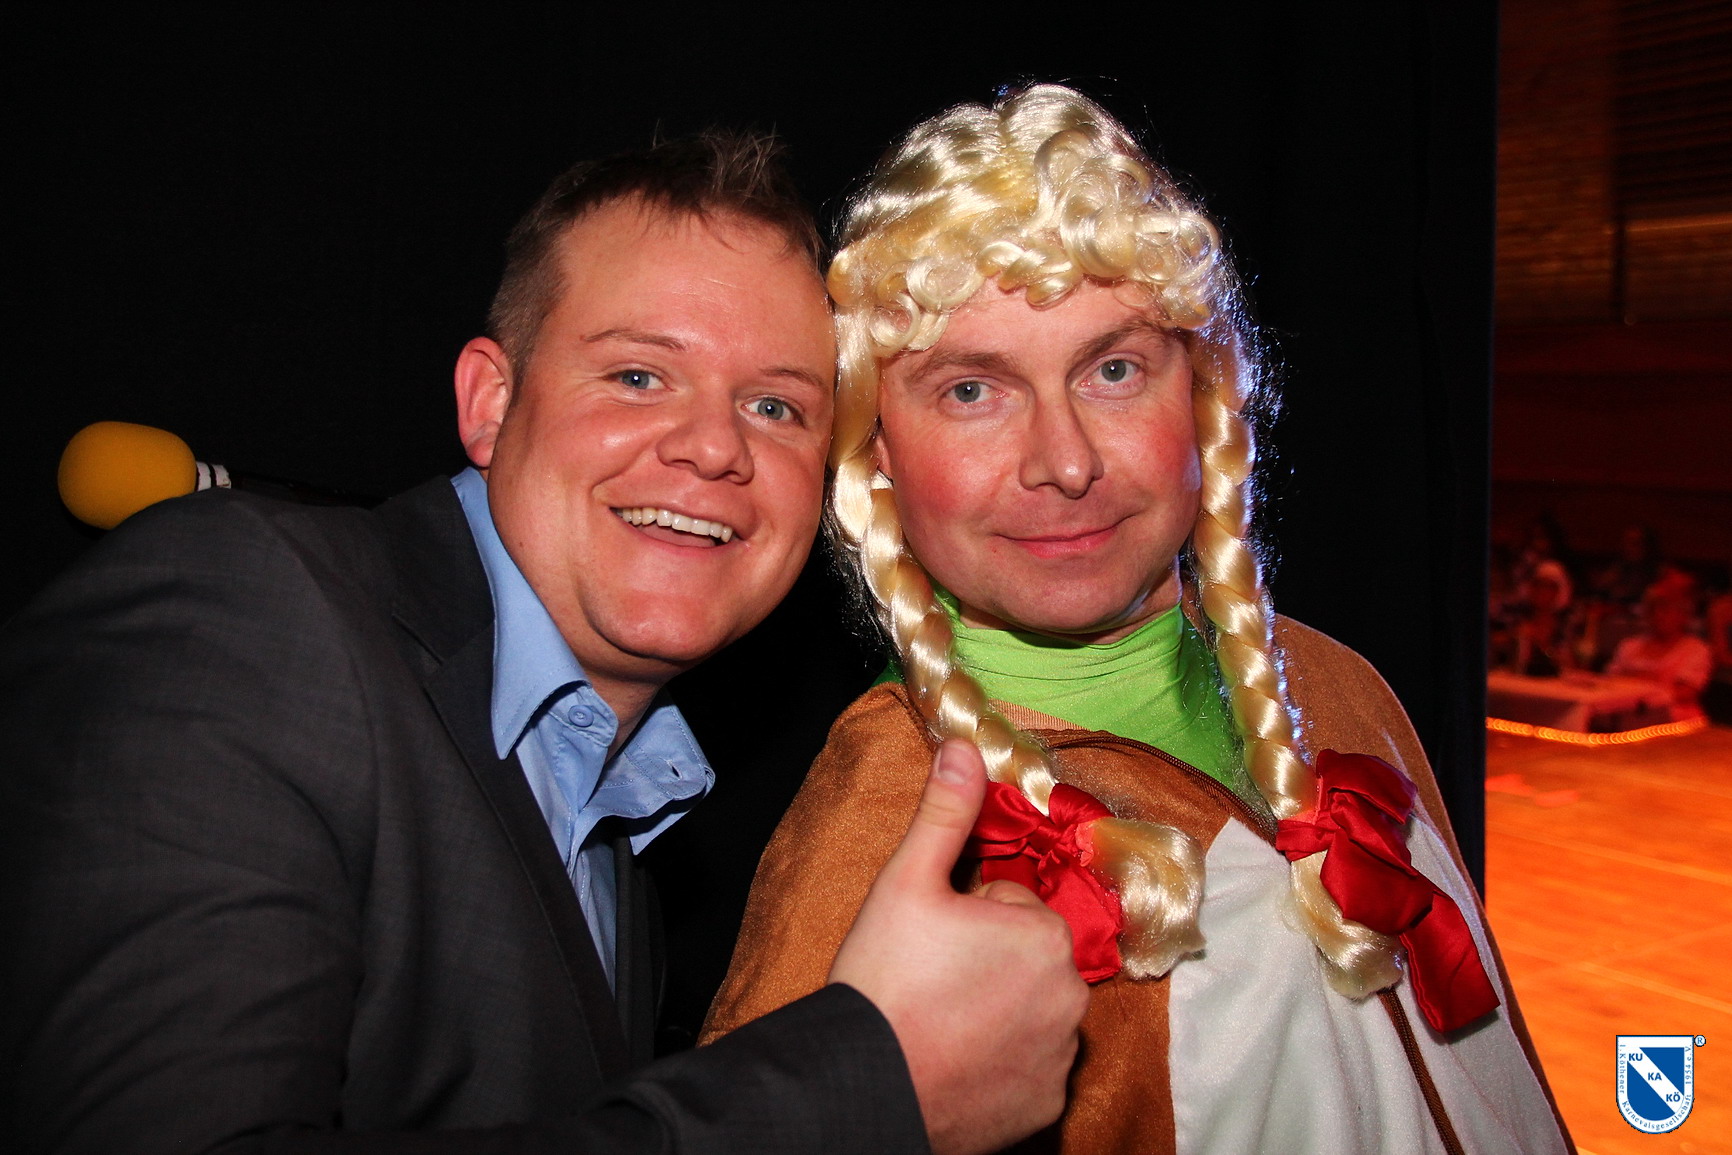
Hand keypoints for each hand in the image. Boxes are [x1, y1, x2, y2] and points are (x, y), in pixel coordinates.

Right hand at [829, 740, 1087, 1154]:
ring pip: (1031, 1009)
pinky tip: (956, 1062)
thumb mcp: (906, 882)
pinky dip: (1002, 1064)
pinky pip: (1031, 1067)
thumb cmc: (885, 981)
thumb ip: (944, 813)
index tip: (930, 941)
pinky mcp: (1046, 1102)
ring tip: (939, 1021)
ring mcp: (1061, 1054)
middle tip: (930, 980)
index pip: (1009, 903)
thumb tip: (964, 747)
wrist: (867, 1085)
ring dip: (997, 1010)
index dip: (965, 915)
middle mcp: (1069, 993)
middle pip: (1025, 955)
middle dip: (987, 960)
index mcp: (1043, 933)